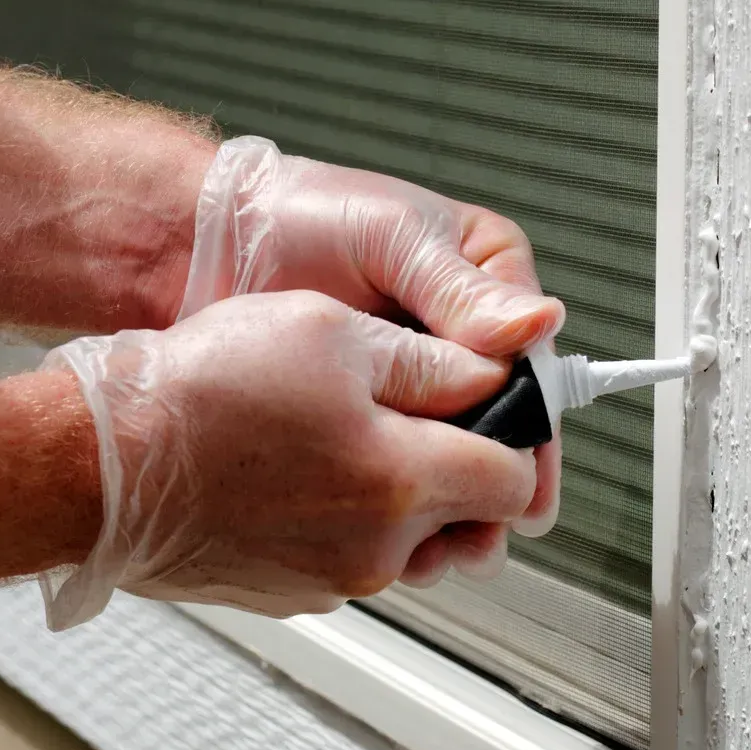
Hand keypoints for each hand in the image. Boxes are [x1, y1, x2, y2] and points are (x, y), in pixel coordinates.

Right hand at [40, 292, 539, 629]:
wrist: (101, 460)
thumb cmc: (203, 391)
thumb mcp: (333, 332)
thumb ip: (433, 361)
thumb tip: (493, 373)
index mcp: (403, 480)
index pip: (516, 481)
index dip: (514, 434)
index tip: (495, 406)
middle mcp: (378, 548)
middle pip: (470, 519)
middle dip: (461, 468)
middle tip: (416, 413)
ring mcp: (333, 580)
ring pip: (411, 539)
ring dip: (401, 494)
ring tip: (345, 433)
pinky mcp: (292, 593)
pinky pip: (354, 555)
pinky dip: (346, 518)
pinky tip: (301, 466)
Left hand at [177, 137, 565, 554]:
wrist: (210, 243)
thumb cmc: (302, 216)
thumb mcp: (391, 238)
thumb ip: (458, 288)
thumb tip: (540, 323)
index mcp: (485, 276)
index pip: (531, 359)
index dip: (532, 419)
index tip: (526, 466)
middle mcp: (460, 330)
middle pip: (502, 414)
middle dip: (497, 469)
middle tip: (493, 519)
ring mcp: (415, 375)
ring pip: (456, 446)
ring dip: (454, 491)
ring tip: (450, 533)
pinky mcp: (372, 409)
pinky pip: (404, 458)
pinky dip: (406, 490)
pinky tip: (403, 518)